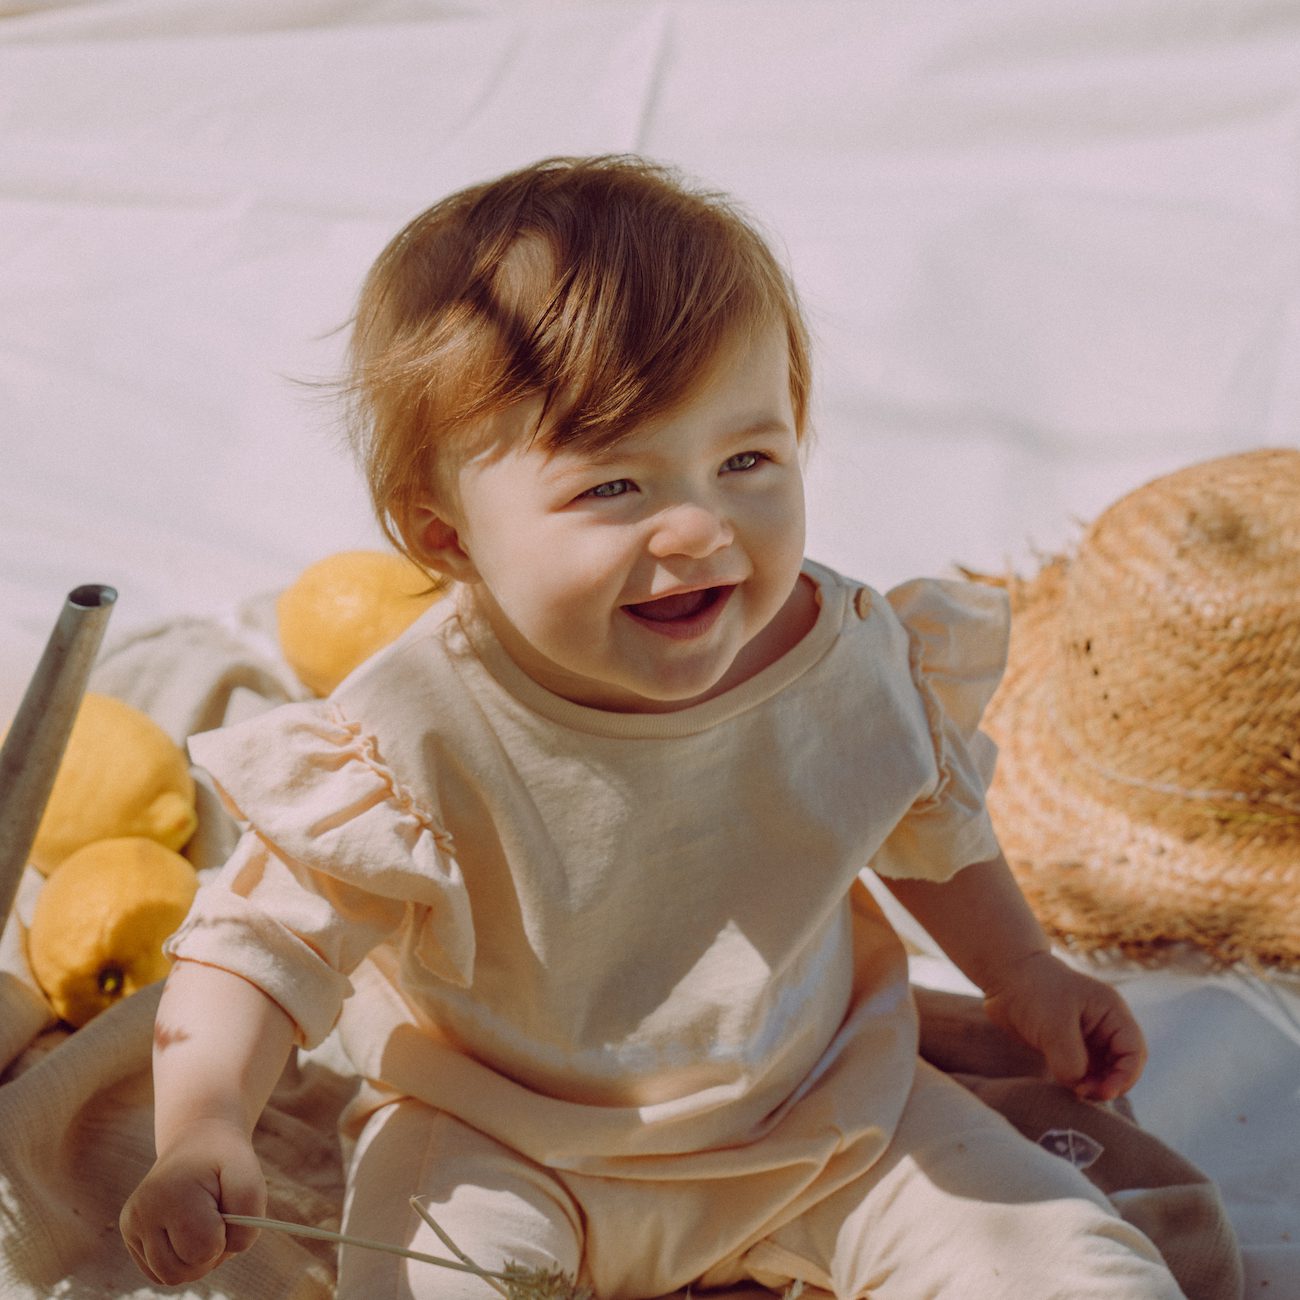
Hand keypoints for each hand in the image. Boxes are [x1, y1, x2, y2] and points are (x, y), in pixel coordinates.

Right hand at [120, 1118, 265, 1285]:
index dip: (225, 1235)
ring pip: (171, 1277)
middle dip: (211, 1252)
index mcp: (170, 1194)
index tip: (225, 1208)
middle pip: (183, 1271)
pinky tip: (188, 1232)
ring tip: (205, 1225)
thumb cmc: (226, 1160)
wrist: (198, 1140)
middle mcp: (142, 1212)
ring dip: (197, 1260)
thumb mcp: (250, 1175)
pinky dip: (182, 1260)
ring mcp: (131, 1226)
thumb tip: (225, 1250)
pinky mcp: (130, 1236)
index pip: (202, 1249)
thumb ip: (248, 1217)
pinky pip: (161, 1273)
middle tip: (218, 1217)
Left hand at [981, 951, 1147, 1101]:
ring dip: (1094, 1086)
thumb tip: (1077, 1085)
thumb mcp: (1054, 1026)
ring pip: (1103, 1071)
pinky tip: (1067, 1086)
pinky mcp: (1068, 1046)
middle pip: (1122, 1065)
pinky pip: (1083, 1072)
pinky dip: (1079, 1082)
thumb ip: (1071, 1060)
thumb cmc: (1032, 991)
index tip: (1105, 1092)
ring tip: (1074, 1090)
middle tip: (1084, 1093)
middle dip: (1110, 1084)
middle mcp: (1104, 1026)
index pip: (1134, 1051)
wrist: (1003, 977)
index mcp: (1111, 1013)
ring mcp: (1087, 1037)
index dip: (1125, 1076)